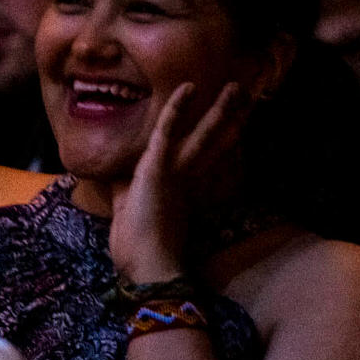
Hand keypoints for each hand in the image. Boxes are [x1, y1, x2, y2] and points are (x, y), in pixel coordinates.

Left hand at [108, 81, 250, 284]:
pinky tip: (187, 89)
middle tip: (245, 99)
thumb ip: (124, 192)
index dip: (219, 143)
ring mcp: (176, 175)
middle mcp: (186, 181)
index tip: (233, 128)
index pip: (203, 161)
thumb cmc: (137, 252)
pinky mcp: (159, 170)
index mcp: (180, 192)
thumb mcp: (126, 215)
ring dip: (219, 110)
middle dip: (230, 121)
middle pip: (213, 144)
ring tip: (235, 87)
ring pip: (202, 135)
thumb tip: (115, 175)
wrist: (146, 272)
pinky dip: (175, 111)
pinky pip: (167, 133)